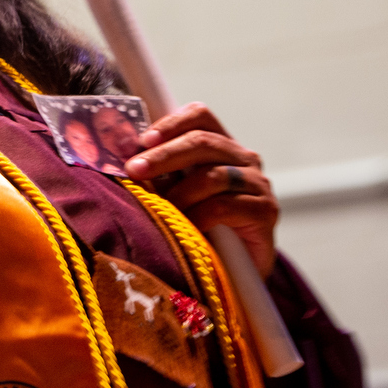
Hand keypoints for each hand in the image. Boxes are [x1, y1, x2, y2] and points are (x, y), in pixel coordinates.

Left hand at [124, 103, 277, 276]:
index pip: (200, 116)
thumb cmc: (199, 225)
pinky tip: (185, 227)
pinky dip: (198, 216)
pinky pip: (224, 206)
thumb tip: (122, 161)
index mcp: (220, 146)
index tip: (143, 140)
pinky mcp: (265, 210)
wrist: (236, 271)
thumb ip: (160, 173)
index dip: (171, 123)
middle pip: (202, 141)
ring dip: (178, 192)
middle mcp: (243, 158)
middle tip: (134, 170)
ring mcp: (257, 183)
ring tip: (159, 208)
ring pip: (212, 175)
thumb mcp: (177, 192)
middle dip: (163, 155)